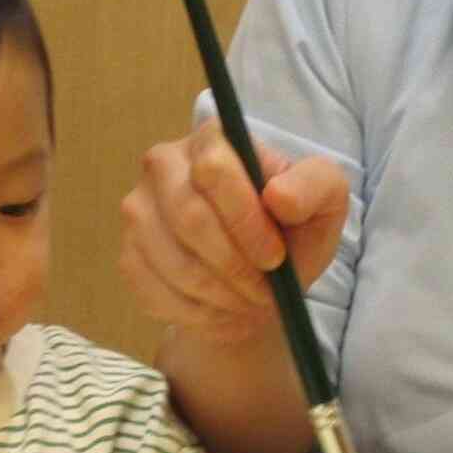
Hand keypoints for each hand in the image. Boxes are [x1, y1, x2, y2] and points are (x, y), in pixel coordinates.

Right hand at [118, 119, 347, 343]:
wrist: (254, 280)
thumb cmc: (288, 234)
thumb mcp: (323, 203)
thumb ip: (315, 186)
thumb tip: (278, 196)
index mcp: (212, 139)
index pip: (214, 171)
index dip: (246, 221)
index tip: (275, 258)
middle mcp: (163, 166)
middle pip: (188, 218)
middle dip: (232, 265)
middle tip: (263, 293)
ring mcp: (138, 212)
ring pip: (171, 261)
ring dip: (216, 294)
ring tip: (247, 305)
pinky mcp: (128, 256)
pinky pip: (152, 290)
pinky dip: (193, 313)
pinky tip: (220, 314)